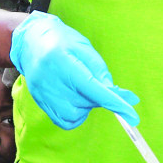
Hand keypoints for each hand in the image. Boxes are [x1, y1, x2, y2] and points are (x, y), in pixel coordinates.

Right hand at [9, 11, 139, 129]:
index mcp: (64, 62)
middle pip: (87, 102)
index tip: (132, 117)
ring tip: (78, 88)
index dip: (115, 103)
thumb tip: (121, 97)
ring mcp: (43, 93)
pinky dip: (75, 115)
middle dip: (96, 96)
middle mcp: (50, 80)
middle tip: (90, 80)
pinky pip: (64, 121)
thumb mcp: (86, 50)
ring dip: (85, 106)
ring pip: (77, 115)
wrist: (30, 40)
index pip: (94, 89)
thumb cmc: (62, 41)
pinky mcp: (40, 102)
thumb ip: (102, 74)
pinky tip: (73, 100)